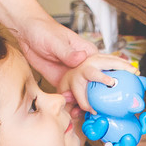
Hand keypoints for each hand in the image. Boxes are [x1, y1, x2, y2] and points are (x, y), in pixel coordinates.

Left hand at [11, 18, 134, 113]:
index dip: (118, 75)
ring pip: (88, 93)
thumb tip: (82, 58)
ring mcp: (75, 76)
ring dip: (90, 104)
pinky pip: (73, 97)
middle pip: (101, 83)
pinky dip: (75, 107)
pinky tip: (76, 114)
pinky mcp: (65, 83)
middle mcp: (85, 66)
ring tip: (92, 114)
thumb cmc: (44, 31)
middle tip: (107, 106)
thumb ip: (68, 51)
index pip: (107, 66)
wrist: (27, 34)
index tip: (119, 85)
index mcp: (88, 53)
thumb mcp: (56, 40)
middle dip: (106, 96)